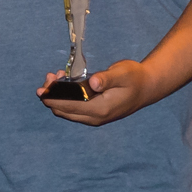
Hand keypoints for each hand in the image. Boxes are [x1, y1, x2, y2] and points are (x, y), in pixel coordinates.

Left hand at [38, 59, 158, 125]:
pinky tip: (65, 83)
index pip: (68, 106)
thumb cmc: (134, 78)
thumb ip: (107, 78)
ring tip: (55, 77)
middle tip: (50, 76)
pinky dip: (65, 99)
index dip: (52, 96)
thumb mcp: (123, 73)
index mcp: (100, 109)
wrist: (146, 88)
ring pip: (65, 112)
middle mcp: (94, 118)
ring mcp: (93, 119)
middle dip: (51, 95)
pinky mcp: (93, 115)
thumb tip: (92, 83)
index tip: (45, 84)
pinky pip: (72, 110)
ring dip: (57, 97)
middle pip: (62, 111)